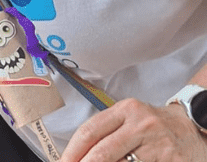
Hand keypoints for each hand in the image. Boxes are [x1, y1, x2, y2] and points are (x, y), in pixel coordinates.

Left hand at [60, 99, 206, 161]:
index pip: (90, 130)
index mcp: (125, 110)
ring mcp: (157, 145)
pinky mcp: (171, 161)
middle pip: (103, 151)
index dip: (73, 150)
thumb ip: (108, 131)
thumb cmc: (154, 125)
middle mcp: (140, 124)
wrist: (193, 127)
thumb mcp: (130, 118)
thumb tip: (80, 153)